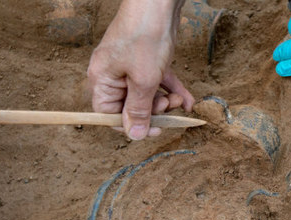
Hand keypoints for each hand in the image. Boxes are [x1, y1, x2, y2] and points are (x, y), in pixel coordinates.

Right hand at [87, 0, 193, 139]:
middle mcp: (113, 75)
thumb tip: (133, 135)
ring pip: (147, 94)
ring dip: (166, 102)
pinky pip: (158, 82)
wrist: (158, 3)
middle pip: (131, 106)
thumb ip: (138, 110)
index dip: (131, 126)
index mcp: (102, 80)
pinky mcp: (147, 59)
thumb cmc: (145, 37)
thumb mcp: (143, 80)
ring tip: (180, 101)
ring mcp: (130, 66)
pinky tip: (188, 100)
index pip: (109, 115)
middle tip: (170, 107)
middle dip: (154, 111)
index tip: (155, 129)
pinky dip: (173, 90)